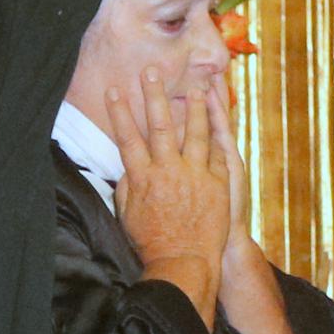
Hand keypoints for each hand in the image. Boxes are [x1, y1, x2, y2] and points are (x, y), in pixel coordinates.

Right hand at [96, 55, 233, 308]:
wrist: (185, 262)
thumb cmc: (152, 243)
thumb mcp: (128, 214)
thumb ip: (127, 186)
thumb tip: (126, 166)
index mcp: (142, 178)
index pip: (127, 137)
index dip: (120, 112)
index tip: (115, 90)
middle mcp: (168, 171)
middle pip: (159, 124)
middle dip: (154, 95)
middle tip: (151, 71)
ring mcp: (195, 175)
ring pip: (194, 132)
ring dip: (194, 106)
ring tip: (195, 87)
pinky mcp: (217, 183)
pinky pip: (217, 152)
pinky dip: (217, 134)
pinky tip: (218, 118)